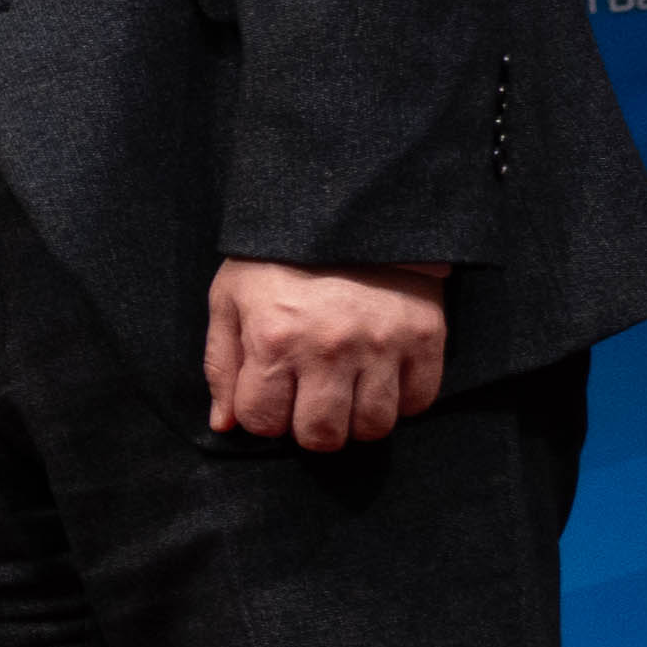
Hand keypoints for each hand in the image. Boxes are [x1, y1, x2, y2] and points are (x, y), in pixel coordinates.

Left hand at [202, 255, 448, 452]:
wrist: (347, 209)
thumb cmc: (277, 258)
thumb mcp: (230, 300)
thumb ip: (222, 365)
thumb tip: (223, 425)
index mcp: (273, 339)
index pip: (263, 421)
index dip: (263, 417)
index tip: (271, 397)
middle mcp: (329, 348)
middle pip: (322, 436)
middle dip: (310, 429)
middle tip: (311, 402)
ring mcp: (381, 344)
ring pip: (373, 427)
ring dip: (357, 420)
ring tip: (347, 393)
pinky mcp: (425, 336)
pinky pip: (419, 401)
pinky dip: (402, 401)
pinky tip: (382, 378)